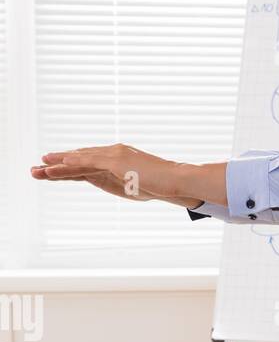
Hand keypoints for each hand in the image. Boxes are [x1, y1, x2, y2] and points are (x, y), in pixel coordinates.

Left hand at [30, 143, 202, 206]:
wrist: (177, 180)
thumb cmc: (162, 185)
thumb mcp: (136, 187)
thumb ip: (122, 184)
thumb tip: (116, 187)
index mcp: (117, 159)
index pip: (88, 163)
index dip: (70, 166)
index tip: (54, 168)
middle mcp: (113, 153)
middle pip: (80, 159)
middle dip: (58, 163)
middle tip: (39, 165)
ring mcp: (114, 156)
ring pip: (81, 160)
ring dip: (60, 164)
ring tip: (41, 165)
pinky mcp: (116, 161)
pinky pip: (90, 161)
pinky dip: (74, 161)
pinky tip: (61, 162)